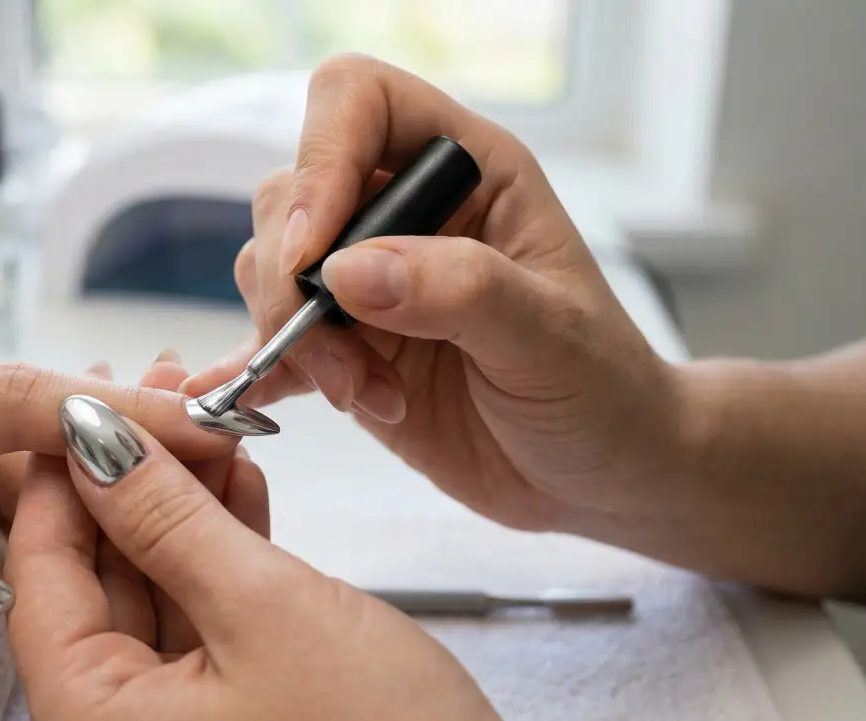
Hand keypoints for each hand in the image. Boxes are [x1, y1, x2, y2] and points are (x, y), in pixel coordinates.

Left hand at [5, 396, 538, 720]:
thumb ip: (167, 517)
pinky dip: (218, 558)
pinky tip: (240, 486)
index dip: (62, 474)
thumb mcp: (265, 608)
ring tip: (212, 425)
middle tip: (163, 393)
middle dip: (132, 480)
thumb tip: (90, 438)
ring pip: (152, 594)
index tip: (88, 393)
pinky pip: (198, 625)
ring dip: (182, 509)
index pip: (40, 576)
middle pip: (94, 582)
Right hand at [184, 55, 683, 539]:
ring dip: (295, 340)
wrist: (598, 474)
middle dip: (297, 285)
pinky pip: (271, 341)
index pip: (359, 102)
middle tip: (346, 366)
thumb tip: (349, 270)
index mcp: (468, 170)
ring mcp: (367, 282)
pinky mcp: (343, 347)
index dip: (321, 161)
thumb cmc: (603, 389)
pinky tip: (268, 402)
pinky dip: (262, 371)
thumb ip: (459, 291)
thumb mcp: (551, 337)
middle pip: (291, 196)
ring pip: (271, 269)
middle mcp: (406, 213)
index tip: (312, 253)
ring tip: (366, 396)